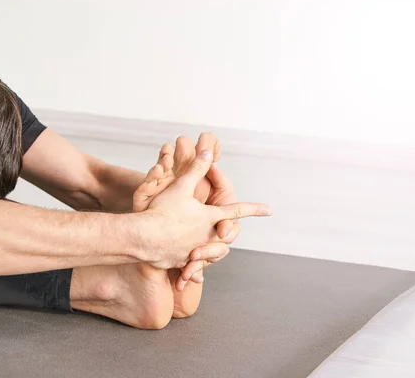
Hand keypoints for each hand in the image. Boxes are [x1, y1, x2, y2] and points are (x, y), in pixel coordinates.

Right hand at [141, 149, 270, 269]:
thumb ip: (196, 169)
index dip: (255, 209)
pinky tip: (186, 257)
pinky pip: (193, 262)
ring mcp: (196, 250)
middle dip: (229, 231)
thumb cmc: (162, 211)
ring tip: (207, 245)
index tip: (270, 210)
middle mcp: (207, 235)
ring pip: (211, 250)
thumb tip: (208, 152)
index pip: (237, 211)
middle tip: (229, 229)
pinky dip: (193, 260)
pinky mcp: (182, 261)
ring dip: (211, 247)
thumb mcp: (180, 186)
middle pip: (225, 233)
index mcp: (210, 216)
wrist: (143, 238)